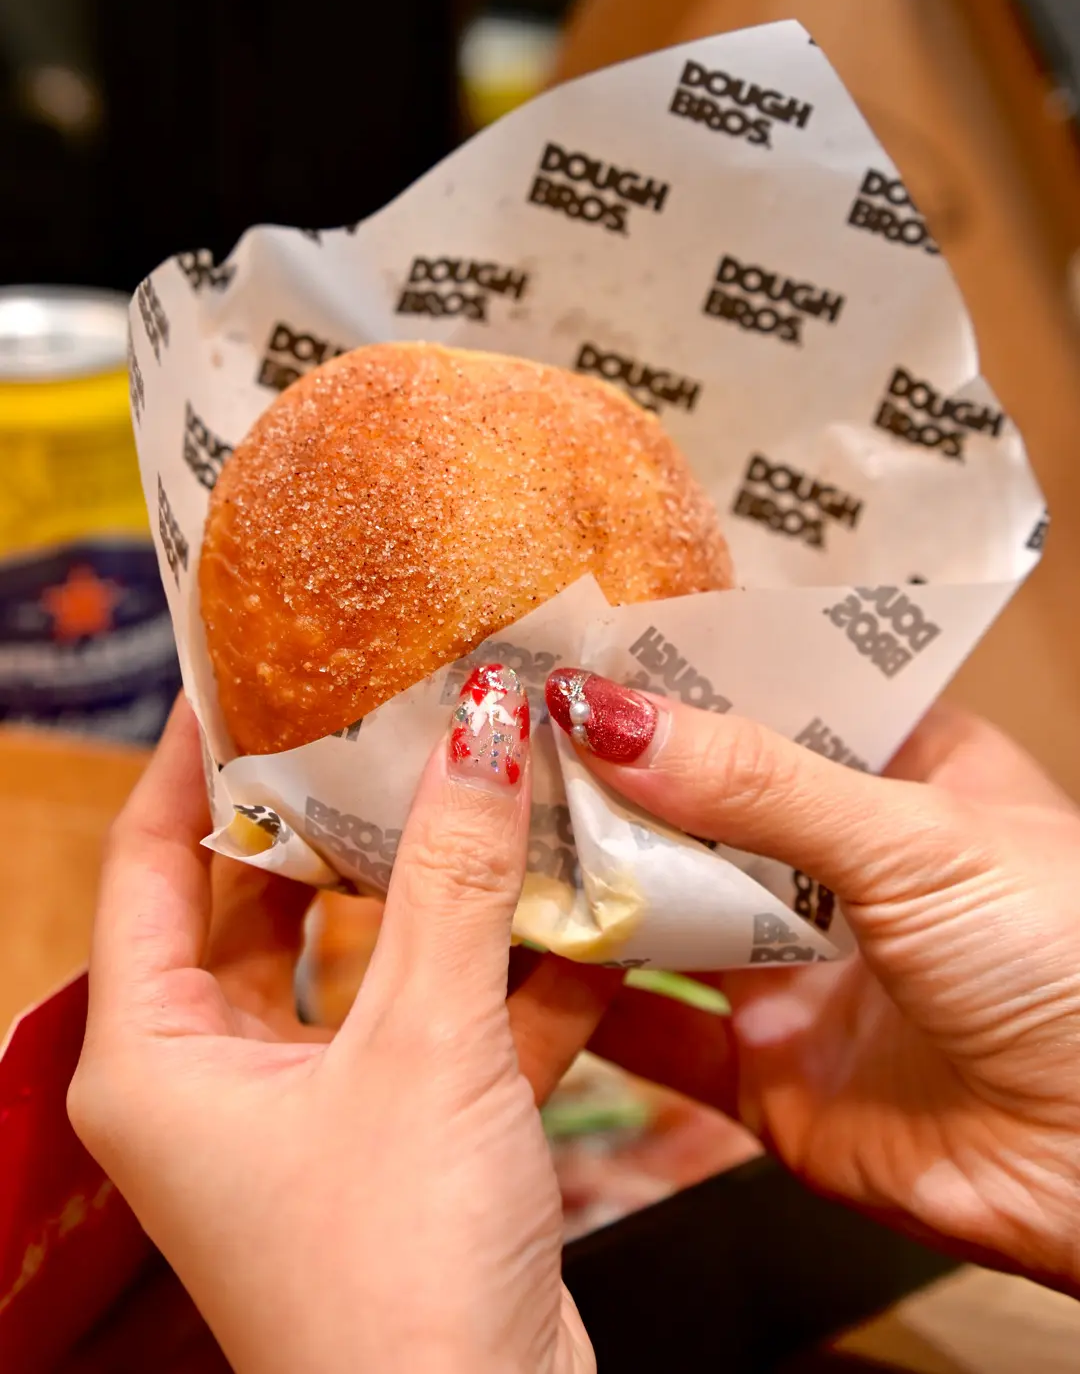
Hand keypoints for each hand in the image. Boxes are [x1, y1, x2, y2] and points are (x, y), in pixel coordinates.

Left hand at [69, 671, 616, 1373]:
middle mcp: (221, 1075)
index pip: (155, 856)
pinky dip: (509, 961)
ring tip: (500, 764)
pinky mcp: (409, 1132)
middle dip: (344, 801)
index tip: (252, 660)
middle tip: (403, 697)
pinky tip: (581, 886)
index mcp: (158, 1054)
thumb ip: (458, 880)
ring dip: (445, 876)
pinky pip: (449, 1014)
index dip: (201, 751)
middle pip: (270, 891)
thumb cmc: (392, 1278)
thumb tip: (485, 724)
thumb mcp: (423, 1048)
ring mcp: (320, 1104)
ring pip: (375, 949)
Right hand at [546, 670, 1079, 1293]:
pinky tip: (513, 950)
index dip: (683, 670)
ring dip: (589, 878)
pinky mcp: (768, 1070)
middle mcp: (848, 865)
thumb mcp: (917, 840)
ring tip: (486, 823)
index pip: (775, 694)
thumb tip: (606, 713)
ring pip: (669, 908)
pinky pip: (656, 1029)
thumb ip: (758, 781)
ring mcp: (804, 970)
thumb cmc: (1068, 966)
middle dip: (613, 773)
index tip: (578, 638)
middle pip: (706, 802)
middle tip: (503, 728)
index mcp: (910, 773)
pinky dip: (586, 998)